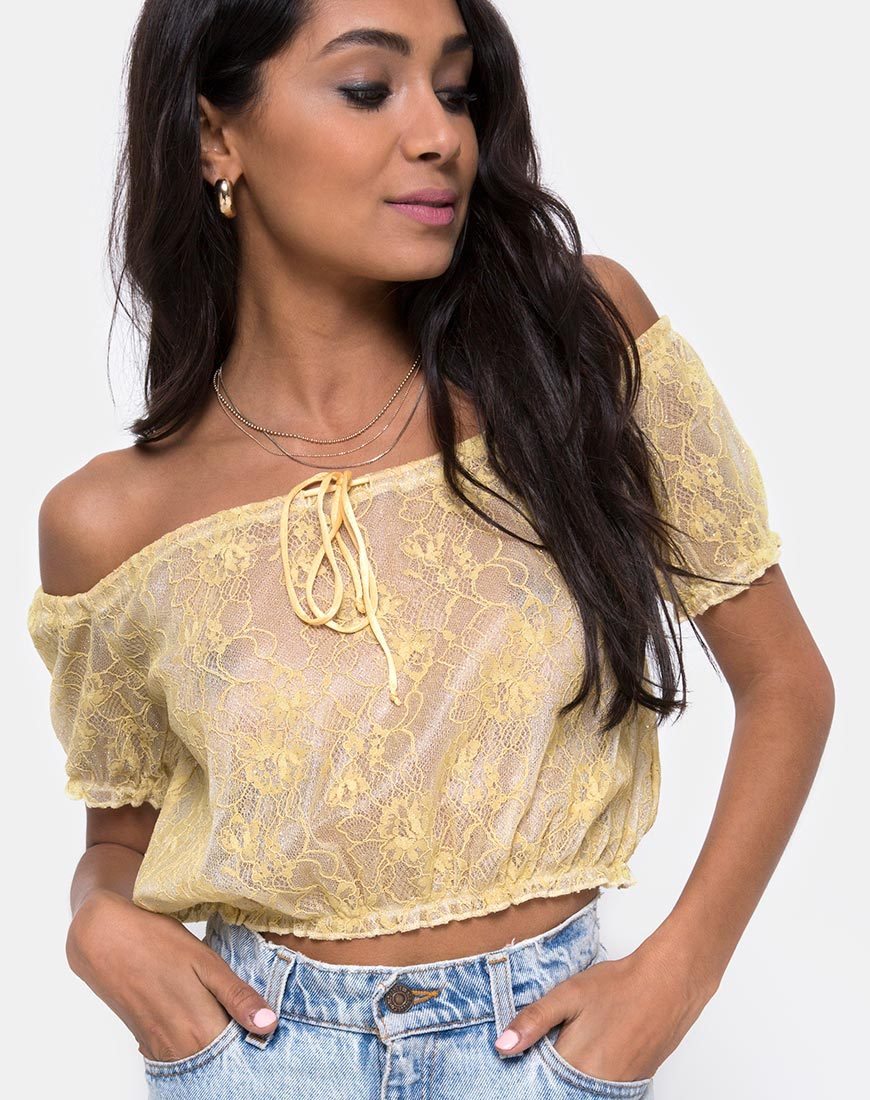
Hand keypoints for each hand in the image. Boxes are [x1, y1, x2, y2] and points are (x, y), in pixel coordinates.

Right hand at [66, 888, 278, 1062]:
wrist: (102, 938)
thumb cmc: (157, 942)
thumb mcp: (205, 962)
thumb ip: (236, 996)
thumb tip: (269, 1025)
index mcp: (199, 1029)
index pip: (239, 1055)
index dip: (258, 1042)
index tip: (270, 1029)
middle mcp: (179, 1048)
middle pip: (220, 1062)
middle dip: (240, 1048)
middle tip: (257, 1025)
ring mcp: (160, 1048)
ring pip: (200, 1060)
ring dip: (219, 1046)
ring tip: (235, 1022)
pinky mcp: (146, 1041)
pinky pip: (179, 1055)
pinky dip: (196, 1045)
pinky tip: (207, 1022)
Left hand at [493, 938, 713, 1081]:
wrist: (669, 984)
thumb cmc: (619, 986)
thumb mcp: (569, 994)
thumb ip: (534, 1021)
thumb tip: (502, 1046)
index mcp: (577, 1066)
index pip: (538, 1082)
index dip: (527, 1068)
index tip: (519, 1056)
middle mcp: (597, 1086)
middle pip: (559, 1088)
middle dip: (546, 1074)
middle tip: (546, 1045)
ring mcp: (618, 1088)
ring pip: (578, 1090)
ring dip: (566, 1076)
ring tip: (569, 1044)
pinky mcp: (633, 1085)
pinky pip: (600, 1089)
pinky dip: (588, 1076)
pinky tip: (588, 1052)